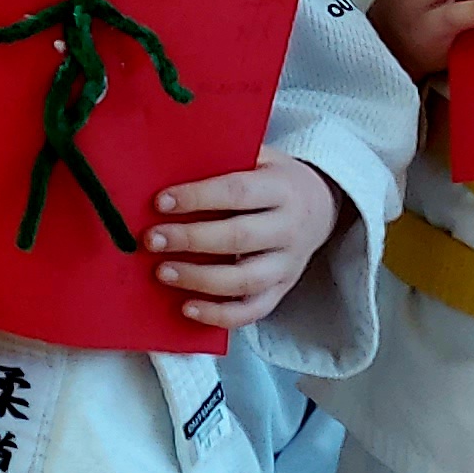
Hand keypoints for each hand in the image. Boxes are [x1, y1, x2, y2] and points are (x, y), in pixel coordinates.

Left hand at [146, 150, 346, 332]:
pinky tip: (186, 308)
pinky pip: (252, 311)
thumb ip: (222, 160)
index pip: (237, 192)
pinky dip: (219, 314)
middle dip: (191, 240)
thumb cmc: (270, 179)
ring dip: (200, 279)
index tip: (160, 202)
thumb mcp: (257, 158)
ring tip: (162, 272)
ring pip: (245, 280)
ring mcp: (288, 264)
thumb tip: (165, 162)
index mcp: (282, 188)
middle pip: (239, 238)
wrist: (322, 206)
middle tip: (151, 239)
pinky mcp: (282, 290)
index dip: (197, 197)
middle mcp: (289, 228)